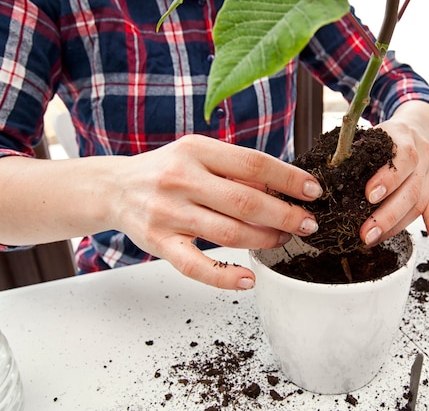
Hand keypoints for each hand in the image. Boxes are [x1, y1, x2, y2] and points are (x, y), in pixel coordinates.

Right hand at [111, 135, 321, 289]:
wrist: (115, 188)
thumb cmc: (168, 171)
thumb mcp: (199, 155)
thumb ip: (236, 170)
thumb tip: (284, 189)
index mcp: (196, 150)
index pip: (254, 163)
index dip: (288, 179)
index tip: (313, 192)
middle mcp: (180, 179)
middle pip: (246, 201)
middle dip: (285, 215)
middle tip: (307, 224)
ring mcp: (168, 213)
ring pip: (228, 233)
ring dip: (264, 240)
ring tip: (282, 240)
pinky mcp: (159, 243)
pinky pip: (196, 266)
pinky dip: (225, 276)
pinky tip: (248, 279)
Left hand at [359, 101, 428, 245]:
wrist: (415, 127)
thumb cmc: (385, 135)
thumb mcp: (370, 133)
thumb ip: (352, 150)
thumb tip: (326, 173)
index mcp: (404, 136)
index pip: (403, 157)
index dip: (388, 178)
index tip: (369, 195)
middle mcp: (422, 155)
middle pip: (411, 188)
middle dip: (387, 215)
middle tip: (366, 232)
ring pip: (419, 202)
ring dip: (396, 225)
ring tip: (374, 239)